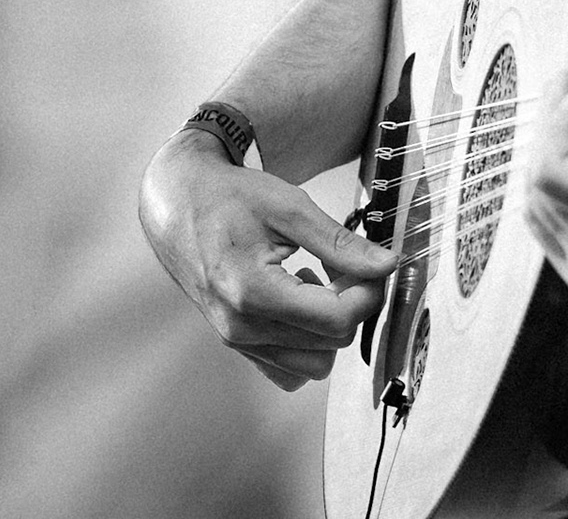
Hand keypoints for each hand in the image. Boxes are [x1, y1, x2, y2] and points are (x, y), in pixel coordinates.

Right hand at [139, 130, 395, 390]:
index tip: (373, 263)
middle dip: (354, 305)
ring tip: (320, 282)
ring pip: (314, 364)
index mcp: (253, 293)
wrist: (179, 204)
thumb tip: (389, 265)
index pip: (338, 320)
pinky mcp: (236, 344)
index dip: (370, 292)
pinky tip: (301, 301)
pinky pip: (288, 369)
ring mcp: (236, 341)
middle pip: (332, 343)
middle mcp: (241, 328)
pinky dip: (308, 342)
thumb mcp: (292, 208)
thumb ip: (341, 243)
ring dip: (331, 326)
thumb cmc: (230, 199)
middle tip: (348, 265)